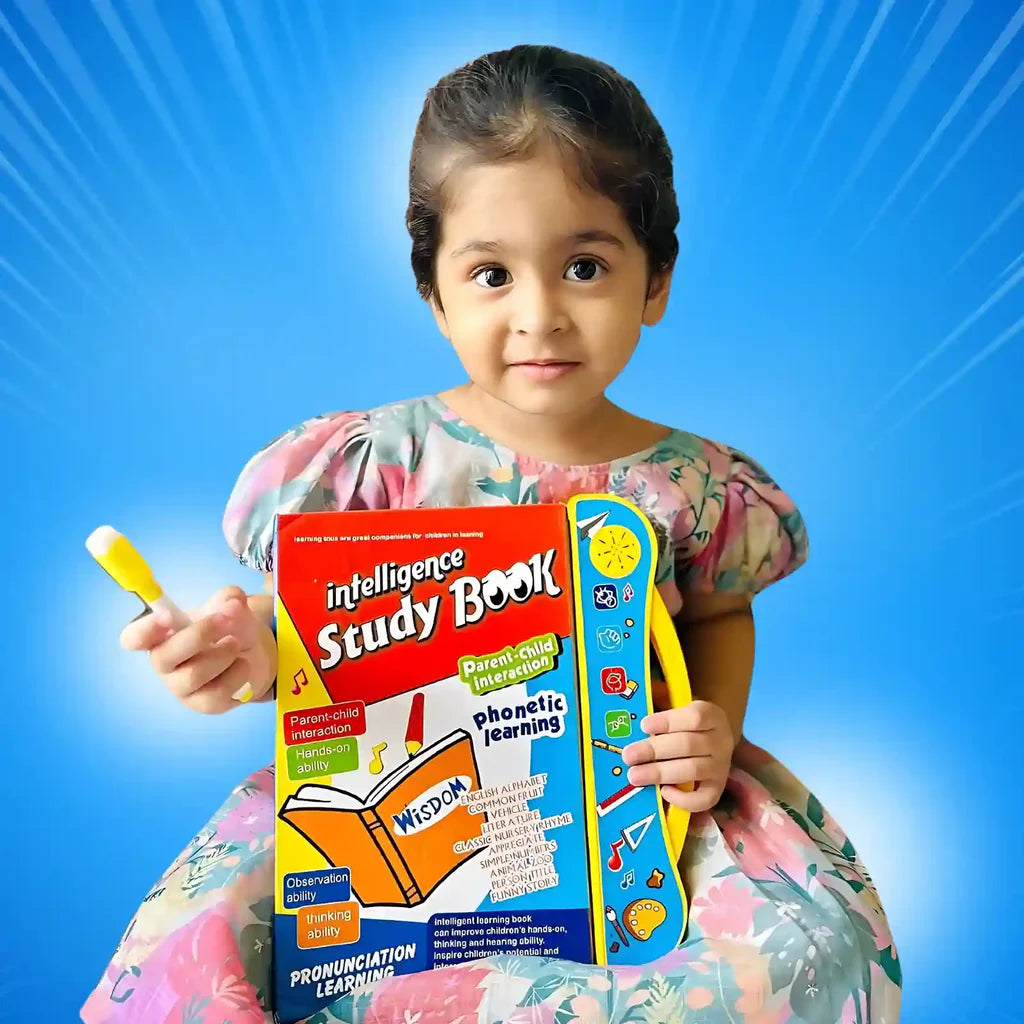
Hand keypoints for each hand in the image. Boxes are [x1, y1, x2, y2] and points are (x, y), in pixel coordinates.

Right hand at [120, 585, 275, 712]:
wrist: (253, 655)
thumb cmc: (229, 628)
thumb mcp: (230, 607)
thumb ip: (229, 599)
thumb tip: (232, 603)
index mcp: (161, 635)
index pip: (133, 638)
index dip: (144, 629)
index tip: (167, 615)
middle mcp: (165, 663)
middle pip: (163, 657)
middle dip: (198, 635)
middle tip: (226, 620)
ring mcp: (182, 687)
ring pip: (193, 675)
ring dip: (222, 654)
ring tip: (236, 643)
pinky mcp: (204, 704)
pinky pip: (217, 692)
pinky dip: (237, 673)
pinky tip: (243, 664)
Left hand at [622, 700, 732, 811]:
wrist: (712, 742)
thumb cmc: (687, 724)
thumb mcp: (678, 709)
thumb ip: (660, 706)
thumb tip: (635, 715)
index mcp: (712, 716)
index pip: (695, 717)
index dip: (668, 721)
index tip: (643, 725)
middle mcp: (720, 741)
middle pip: (688, 745)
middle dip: (654, 750)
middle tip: (628, 756)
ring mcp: (721, 767)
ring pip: (692, 770)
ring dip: (660, 773)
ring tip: (634, 775)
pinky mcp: (717, 789)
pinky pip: (704, 799)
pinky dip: (683, 799)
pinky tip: (663, 791)